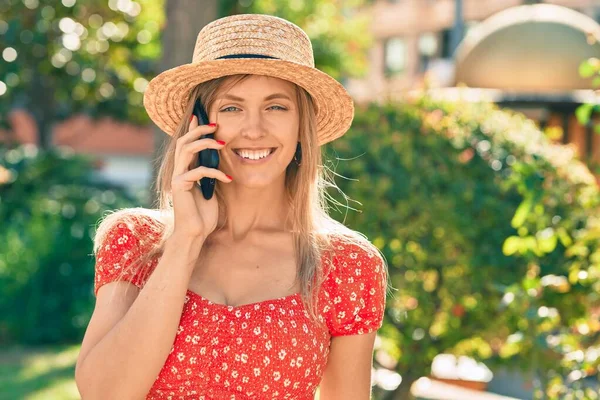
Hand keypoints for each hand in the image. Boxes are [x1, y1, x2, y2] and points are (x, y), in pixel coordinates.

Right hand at [170, 116, 231, 239]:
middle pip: (184, 141)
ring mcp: (177, 177)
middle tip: (215, 125)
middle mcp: (179, 171)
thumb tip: (219, 158)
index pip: (187, 144)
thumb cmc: (204, 214)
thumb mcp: (212, 189)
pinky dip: (215, 173)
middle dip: (199, 130)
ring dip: (205, 143)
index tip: (202, 116)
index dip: (193, 129)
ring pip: (187, 150)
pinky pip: (198, 172)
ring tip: (222, 143)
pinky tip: (228, 180)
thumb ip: (211, 173)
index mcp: (186, 170)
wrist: (195, 234)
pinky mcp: (179, 186)